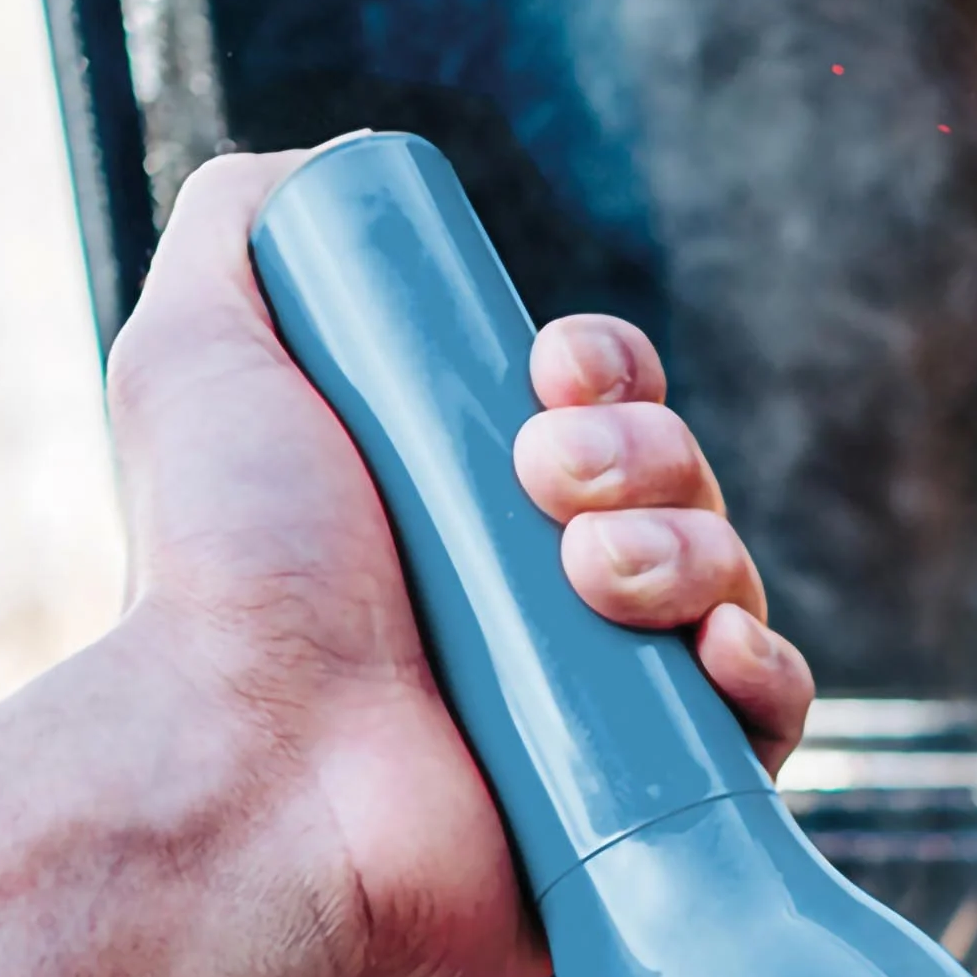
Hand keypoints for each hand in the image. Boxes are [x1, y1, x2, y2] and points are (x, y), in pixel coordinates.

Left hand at [104, 147, 812, 976]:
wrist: (264, 768)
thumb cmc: (228, 581)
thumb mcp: (201, 355)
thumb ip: (248, 230)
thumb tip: (348, 173)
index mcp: (475, 504)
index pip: (610, 410)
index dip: (611, 374)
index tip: (552, 375)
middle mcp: (552, 602)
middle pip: (685, 485)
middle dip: (647, 458)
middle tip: (547, 483)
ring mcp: (616, 707)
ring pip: (736, 584)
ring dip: (692, 554)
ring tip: (592, 581)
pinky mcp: (664, 803)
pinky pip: (775, 716)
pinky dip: (769, 672)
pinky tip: (715, 655)